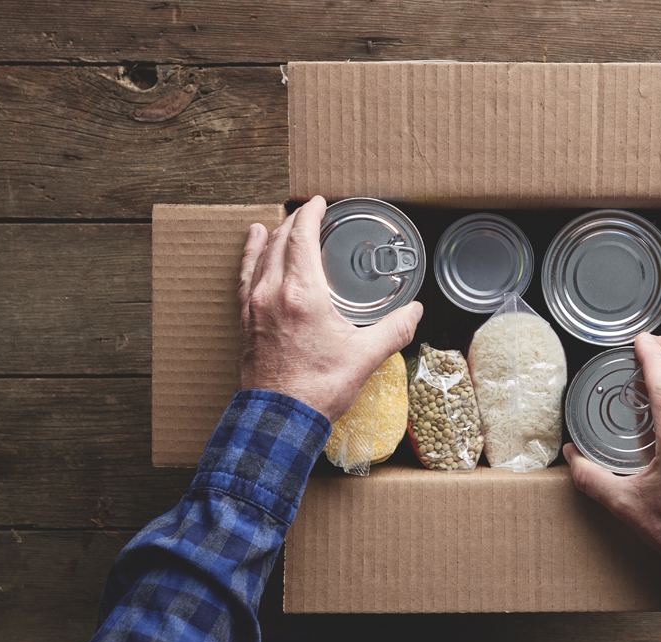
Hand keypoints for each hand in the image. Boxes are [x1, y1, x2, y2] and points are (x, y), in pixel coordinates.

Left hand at [238, 196, 422, 421]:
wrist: (280, 419)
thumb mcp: (365, 357)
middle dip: (295, 222)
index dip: (310, 214)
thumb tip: (415, 312)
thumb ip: (394, 330)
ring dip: (272, 237)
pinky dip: (251, 257)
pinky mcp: (245, 321)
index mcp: (302, 294)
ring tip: (279, 223)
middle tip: (310, 215)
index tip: (319, 203)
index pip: (301, 237)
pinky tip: (253, 251)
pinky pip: (245, 277)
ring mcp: (255, 307)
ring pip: (260, 257)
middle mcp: (273, 293)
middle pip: (280, 242)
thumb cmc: (318, 389)